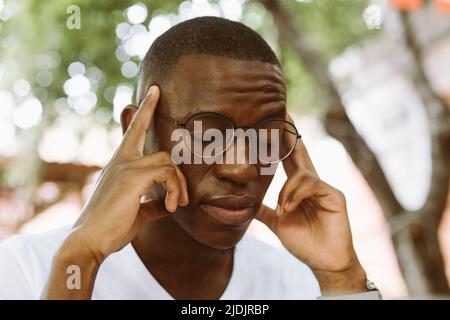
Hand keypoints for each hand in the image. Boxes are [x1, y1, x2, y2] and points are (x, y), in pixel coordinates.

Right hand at [72, 85, 188, 261]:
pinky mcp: (132, 177)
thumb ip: (152, 205)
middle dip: (153, 116)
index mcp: (119, 165)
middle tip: (159, 99)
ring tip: (178, 204)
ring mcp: (125, 167)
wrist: (89, 243)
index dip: (144, 110)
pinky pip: (167, 174)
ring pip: (167, 160)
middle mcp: (121, 161)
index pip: (132, 131)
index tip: (154, 90)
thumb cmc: (110, 228)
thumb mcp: (136, 213)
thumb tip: (166, 205)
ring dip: (179, 183)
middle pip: (144, 130)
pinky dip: (175, 191)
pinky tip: (171, 208)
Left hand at [256, 113, 366, 293]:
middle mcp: (312, 183)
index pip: (288, 159)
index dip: (281, 142)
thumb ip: (265, 212)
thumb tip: (246, 204)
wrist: (324, 263)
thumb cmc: (305, 243)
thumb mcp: (279, 224)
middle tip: (283, 113)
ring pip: (302, 174)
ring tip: (283, 210)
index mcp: (298, 188)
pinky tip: (289, 208)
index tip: (273, 123)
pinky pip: (311, 185)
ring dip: (287, 191)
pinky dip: (296, 195)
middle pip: (300, 153)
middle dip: (291, 134)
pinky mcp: (335, 196)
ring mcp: (325, 188)